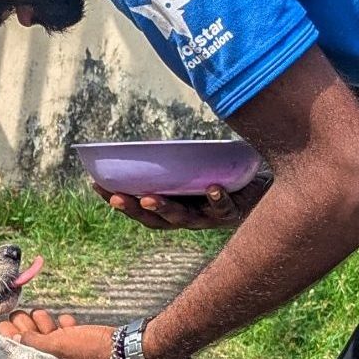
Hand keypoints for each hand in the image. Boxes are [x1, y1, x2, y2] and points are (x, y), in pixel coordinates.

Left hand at [0, 311, 121, 358]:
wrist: (136, 353)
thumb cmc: (96, 353)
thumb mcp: (59, 345)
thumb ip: (34, 343)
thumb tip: (15, 338)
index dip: (16, 344)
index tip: (6, 327)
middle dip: (35, 334)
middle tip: (24, 316)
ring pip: (61, 354)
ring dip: (52, 332)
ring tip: (44, 314)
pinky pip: (78, 354)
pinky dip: (72, 338)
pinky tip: (67, 322)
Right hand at [96, 176, 265, 230]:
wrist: (262, 185)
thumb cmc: (221, 173)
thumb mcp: (192, 167)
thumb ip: (171, 161)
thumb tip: (148, 137)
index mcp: (174, 208)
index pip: (139, 209)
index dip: (118, 200)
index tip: (97, 185)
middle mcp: (189, 218)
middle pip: (157, 220)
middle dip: (136, 209)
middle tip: (120, 198)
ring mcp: (210, 218)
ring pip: (186, 219)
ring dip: (167, 209)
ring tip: (153, 197)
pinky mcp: (233, 211)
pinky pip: (224, 208)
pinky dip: (217, 199)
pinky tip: (211, 188)